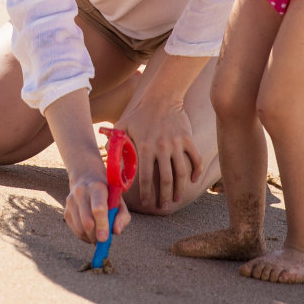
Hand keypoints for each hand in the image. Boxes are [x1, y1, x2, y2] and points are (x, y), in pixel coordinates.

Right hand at [64, 173, 129, 244]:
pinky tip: (91, 232)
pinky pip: (75, 231)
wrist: (88, 180)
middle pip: (87, 221)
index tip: (104, 239)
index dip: (102, 225)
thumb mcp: (119, 201)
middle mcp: (81, 192)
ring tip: (99, 235)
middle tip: (104, 240)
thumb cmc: (108, 194)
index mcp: (97, 187)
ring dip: (91, 238)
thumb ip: (122, 217)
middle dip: (96, 235)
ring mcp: (71, 202)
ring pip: (80, 229)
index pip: (98, 209)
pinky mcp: (66, 211)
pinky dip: (85, 236)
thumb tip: (116, 231)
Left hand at [119, 89, 201, 210]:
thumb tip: (108, 156)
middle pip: (166, 179)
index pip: (146, 176)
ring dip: (180, 188)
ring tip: (176, 198)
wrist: (162, 96)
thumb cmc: (140, 112)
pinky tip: (193, 180)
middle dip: (164, 196)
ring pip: (181, 172)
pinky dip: (196, 171)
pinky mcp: (188, 139)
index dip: (146, 192)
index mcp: (145, 147)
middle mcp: (162, 148)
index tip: (146, 202)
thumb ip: (114, 141)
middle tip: (163, 206)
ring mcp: (177, 144)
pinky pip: (195, 158)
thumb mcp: (123, 125)